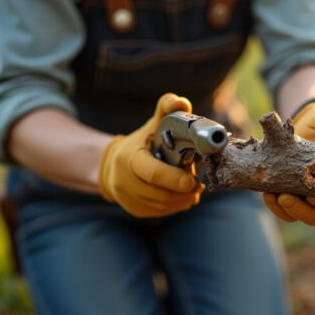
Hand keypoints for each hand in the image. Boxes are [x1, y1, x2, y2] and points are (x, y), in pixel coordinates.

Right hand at [98, 93, 204, 217]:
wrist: (115, 165)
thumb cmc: (142, 143)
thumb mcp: (152, 125)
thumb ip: (167, 110)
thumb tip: (180, 102)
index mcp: (129, 159)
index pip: (153, 173)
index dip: (175, 179)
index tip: (193, 180)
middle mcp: (125, 182)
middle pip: (161, 193)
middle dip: (184, 190)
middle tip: (199, 183)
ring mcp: (129, 199)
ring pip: (164, 205)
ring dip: (183, 199)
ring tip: (194, 188)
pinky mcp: (136, 210)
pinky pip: (162, 212)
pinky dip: (177, 205)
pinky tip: (184, 195)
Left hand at [263, 101, 314, 225]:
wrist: (307, 125)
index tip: (314, 195)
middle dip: (306, 211)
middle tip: (288, 198)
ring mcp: (312, 197)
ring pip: (305, 216)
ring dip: (291, 211)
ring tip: (277, 196)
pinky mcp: (295, 196)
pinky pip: (287, 212)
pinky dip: (277, 208)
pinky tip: (268, 194)